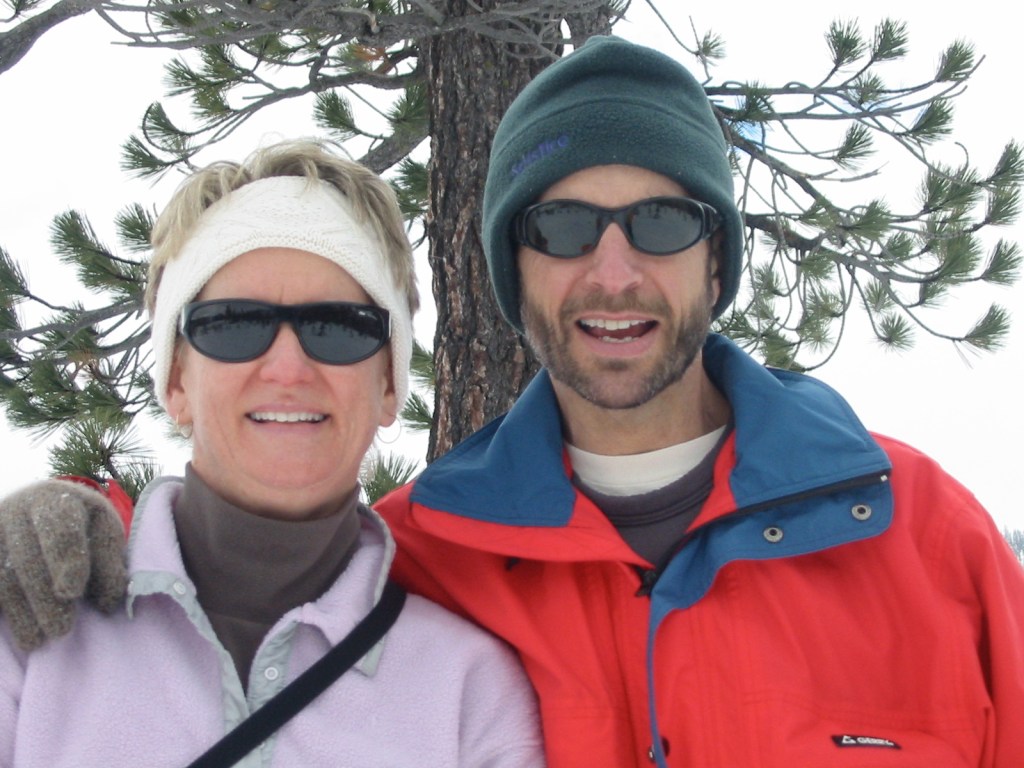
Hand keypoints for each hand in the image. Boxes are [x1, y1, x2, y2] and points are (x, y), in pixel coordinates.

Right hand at [0, 480, 127, 649]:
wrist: (36, 509)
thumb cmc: (80, 525)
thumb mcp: (102, 533)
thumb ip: (110, 564)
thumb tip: (108, 603)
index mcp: (55, 500)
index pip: (58, 527)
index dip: (65, 559)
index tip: (71, 591)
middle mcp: (16, 511)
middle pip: (28, 558)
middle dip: (44, 598)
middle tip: (61, 630)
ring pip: (1, 576)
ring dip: (19, 612)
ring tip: (37, 641)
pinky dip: (0, 611)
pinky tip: (12, 632)